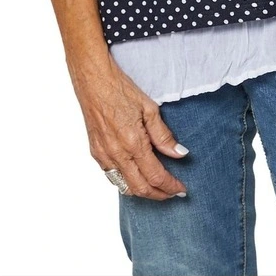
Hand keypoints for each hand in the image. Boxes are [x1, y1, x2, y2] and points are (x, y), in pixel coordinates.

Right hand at [68, 57, 189, 200]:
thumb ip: (164, 135)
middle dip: (159, 195)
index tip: (182, 189)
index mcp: (132, 142)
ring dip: (143, 192)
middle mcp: (116, 154)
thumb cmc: (121, 89)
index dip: (170, 186)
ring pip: (124, 186)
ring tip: (159, 189)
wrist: (93, 80)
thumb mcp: (150, 108)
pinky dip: (127, 182)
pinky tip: (137, 176)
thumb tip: (179, 153)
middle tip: (173, 193)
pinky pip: (112, 177)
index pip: (155, 176)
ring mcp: (103, 155)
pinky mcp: (95, 152)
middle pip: (140, 188)